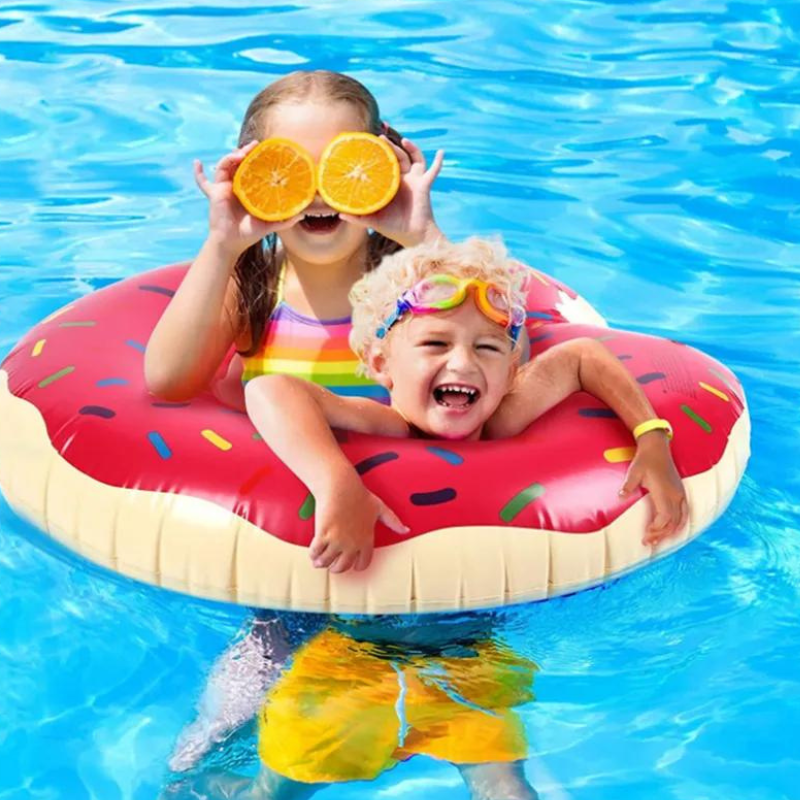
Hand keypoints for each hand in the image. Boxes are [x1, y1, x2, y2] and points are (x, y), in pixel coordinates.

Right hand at [194, 140, 303, 254]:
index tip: (266, 149)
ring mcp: (224, 188)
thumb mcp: (269, 225)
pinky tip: (197, 163)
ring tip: (241, 153)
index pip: (252, 169)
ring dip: (231, 156)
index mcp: (249, 189)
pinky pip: (203, 182)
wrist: (232, 243)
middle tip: (255, 146)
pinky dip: (198, 173)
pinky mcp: (215, 193)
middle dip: (245, 152)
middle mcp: (236, 185)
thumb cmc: (249, 234)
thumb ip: (284, 220)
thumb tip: (301, 216)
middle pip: (239, 163)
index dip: (257, 158)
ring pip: (226, 166)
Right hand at [309, 477, 408, 573]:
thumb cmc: (359, 495)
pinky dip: (313, 554)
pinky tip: (313, 551)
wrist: (341, 486)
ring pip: (327, 562)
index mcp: (366, 540)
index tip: (348, 562)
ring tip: (318, 559)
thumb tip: (406, 529)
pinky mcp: (323, 535)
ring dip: (321, 562)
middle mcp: (353, 544)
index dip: (354, 565)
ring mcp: (337, 541)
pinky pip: (315, 553)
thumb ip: (393, 521)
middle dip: (335, 567)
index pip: (363, 564)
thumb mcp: (380, 509)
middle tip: (330, 562)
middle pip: (342, 567)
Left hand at [340, 135, 444, 247]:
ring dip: (411, 148)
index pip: (384, 164)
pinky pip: (434, 171)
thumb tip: (339, 214)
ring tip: (404, 140)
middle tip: (380, 138)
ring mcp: (414, 181)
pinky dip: (439, 162)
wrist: (413, 236)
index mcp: (390, 184)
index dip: (378, 154)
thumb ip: (358, 218)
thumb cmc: (394, 228)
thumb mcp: (373, 221)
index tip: (368, 143)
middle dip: (391, 146)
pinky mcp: (424, 185)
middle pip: (398, 157)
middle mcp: (403, 180)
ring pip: (414, 158)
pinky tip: (442, 152)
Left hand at [619, 433, 688, 546]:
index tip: (646, 536)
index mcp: (665, 492)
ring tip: (659, 540)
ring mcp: (680, 494)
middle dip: (661, 535)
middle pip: (673, 522)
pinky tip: (672, 531)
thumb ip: (628, 485)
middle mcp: (676, 495)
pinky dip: (680, 524)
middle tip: (649, 543)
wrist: (657, 447)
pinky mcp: (681, 492)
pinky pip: (685, 513)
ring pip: (681, 520)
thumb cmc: (644, 460)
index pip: (664, 518)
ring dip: (671, 532)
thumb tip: (620, 496)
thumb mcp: (634, 471)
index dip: (656, 530)